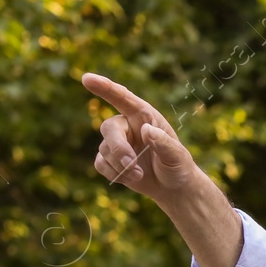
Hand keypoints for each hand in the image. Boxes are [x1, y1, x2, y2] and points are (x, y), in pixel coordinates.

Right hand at [81, 72, 202, 202]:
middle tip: (133, 166)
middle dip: (118, 148)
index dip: (105, 87)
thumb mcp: (177, 156)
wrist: (173, 188)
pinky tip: (131, 179)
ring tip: (140, 175)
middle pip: (109, 128)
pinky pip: (101, 164)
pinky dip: (114, 174)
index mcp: (144, 116)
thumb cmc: (178, 166)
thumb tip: (146, 129)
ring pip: (105, 150)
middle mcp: (128, 125)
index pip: (123, 98)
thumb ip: (164, 143)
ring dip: (121, 167)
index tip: (87, 78)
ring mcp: (117, 142)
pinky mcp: (110, 160)